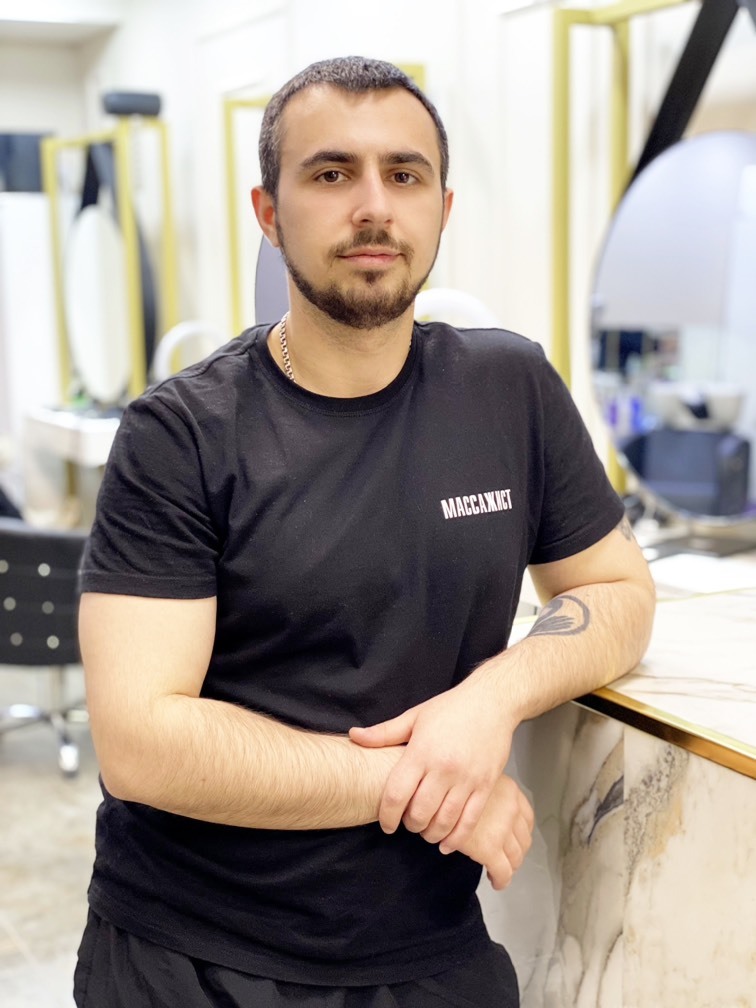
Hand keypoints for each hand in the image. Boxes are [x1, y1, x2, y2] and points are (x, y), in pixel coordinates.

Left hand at [349, 669, 515, 852]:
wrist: (491, 701)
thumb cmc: (451, 708)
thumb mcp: (414, 716)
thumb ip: (383, 733)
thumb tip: (354, 735)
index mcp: (421, 752)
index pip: (396, 794)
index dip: (387, 816)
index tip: (386, 824)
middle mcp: (443, 768)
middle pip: (420, 813)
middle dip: (410, 825)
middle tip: (408, 823)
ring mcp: (466, 778)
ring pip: (444, 821)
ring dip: (431, 833)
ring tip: (425, 831)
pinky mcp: (485, 785)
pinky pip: (470, 820)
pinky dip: (456, 838)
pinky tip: (446, 843)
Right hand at [456, 774, 533, 889]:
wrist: (431, 794)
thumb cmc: (447, 782)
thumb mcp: (473, 778)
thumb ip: (486, 792)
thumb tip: (487, 808)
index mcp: (509, 790)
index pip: (526, 817)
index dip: (521, 832)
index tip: (514, 840)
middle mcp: (511, 808)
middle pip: (523, 839)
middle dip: (516, 852)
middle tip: (506, 859)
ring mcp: (502, 829)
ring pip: (515, 857)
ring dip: (509, 867)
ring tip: (498, 872)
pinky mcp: (490, 849)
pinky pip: (503, 872)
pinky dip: (501, 880)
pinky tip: (495, 882)